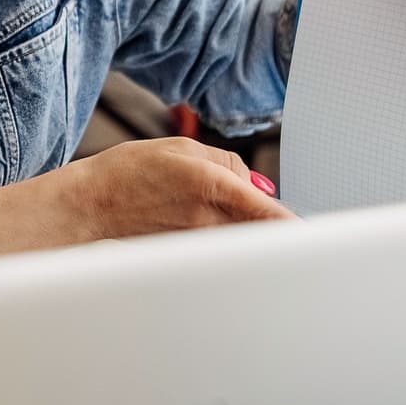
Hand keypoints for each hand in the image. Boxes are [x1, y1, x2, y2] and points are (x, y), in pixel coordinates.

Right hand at [72, 137, 293, 236]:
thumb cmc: (128, 173)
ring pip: (244, 242)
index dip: (296, 226)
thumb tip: (259, 185)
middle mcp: (208, 219)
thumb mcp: (180, 147)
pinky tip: (216, 232)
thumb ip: (227, 162)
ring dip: (252, 234)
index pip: (269, 213)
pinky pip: (222, 251)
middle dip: (277, 228)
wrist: (89, 206)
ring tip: (240, 222)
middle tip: (286, 225)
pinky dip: (230, 243)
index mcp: (210, 184)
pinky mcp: (188, 256)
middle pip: (262, 232)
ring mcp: (198, 243)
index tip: (316, 232)